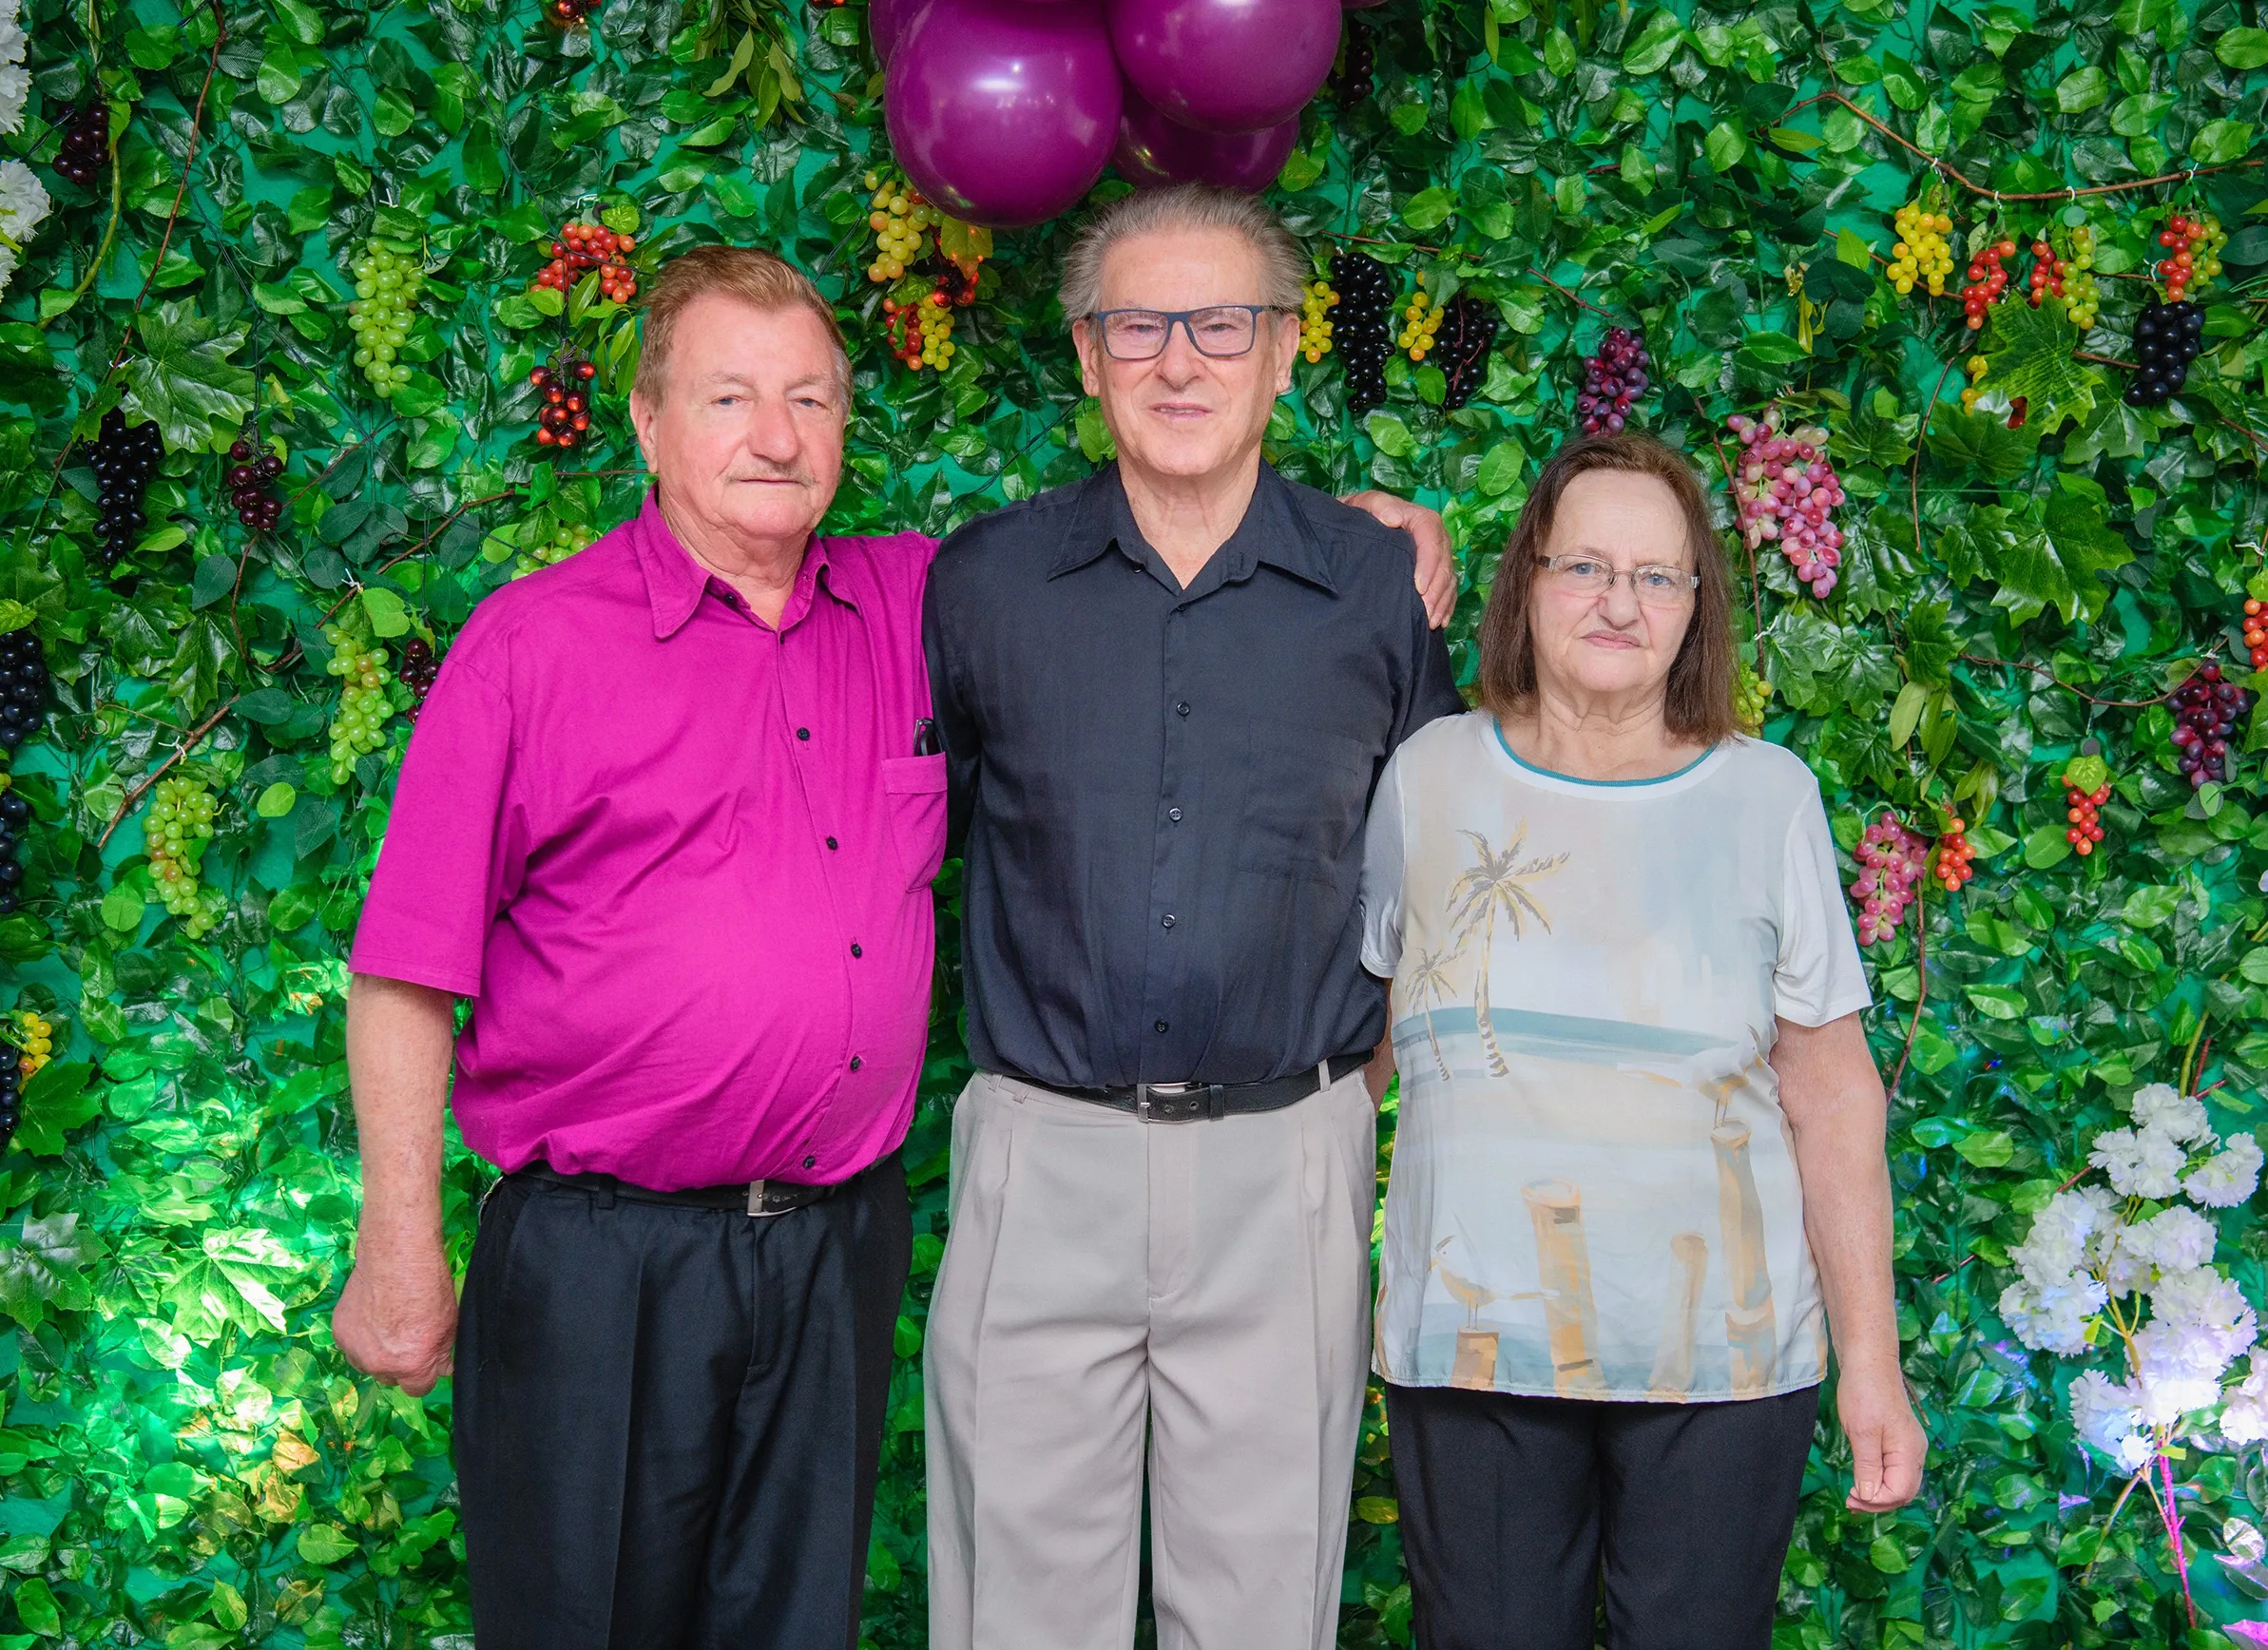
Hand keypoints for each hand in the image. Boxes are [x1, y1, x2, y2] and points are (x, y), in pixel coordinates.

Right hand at [332, 1241, 458, 1395]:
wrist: (395, 1258)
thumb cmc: (429, 1287)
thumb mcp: (448, 1323)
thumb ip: (442, 1352)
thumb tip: (442, 1370)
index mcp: (411, 1365)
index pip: (418, 1389)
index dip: (424, 1375)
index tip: (427, 1361)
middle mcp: (381, 1365)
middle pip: (391, 1378)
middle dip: (401, 1364)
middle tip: (407, 1337)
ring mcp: (356, 1350)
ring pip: (368, 1364)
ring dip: (378, 1353)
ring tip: (388, 1325)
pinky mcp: (339, 1333)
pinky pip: (352, 1346)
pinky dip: (361, 1337)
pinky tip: (372, 1315)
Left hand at [1340, 490, 1458, 628]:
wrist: (1354, 525)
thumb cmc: (1358, 515)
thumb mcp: (1363, 504)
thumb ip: (1377, 505)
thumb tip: (1394, 518)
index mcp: (1417, 517)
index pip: (1431, 534)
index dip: (1429, 562)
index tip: (1419, 587)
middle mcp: (1432, 535)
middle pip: (1443, 560)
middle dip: (1437, 588)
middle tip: (1426, 611)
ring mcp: (1434, 553)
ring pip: (1448, 576)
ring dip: (1442, 600)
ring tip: (1431, 621)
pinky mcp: (1433, 569)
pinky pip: (1448, 587)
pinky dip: (1446, 605)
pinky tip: (1439, 621)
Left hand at [1838, 1362, 1925, 1510]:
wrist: (1869, 1361)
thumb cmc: (1864, 1393)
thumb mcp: (1862, 1432)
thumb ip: (1868, 1467)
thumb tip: (1870, 1497)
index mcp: (1910, 1452)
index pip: (1900, 1492)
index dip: (1876, 1502)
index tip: (1851, 1499)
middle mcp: (1915, 1453)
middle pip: (1903, 1491)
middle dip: (1878, 1502)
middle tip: (1850, 1503)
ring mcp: (1909, 1446)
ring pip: (1899, 1483)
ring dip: (1879, 1494)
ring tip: (1854, 1497)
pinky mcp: (1899, 1440)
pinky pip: (1895, 1470)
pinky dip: (1880, 1481)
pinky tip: (1864, 1481)